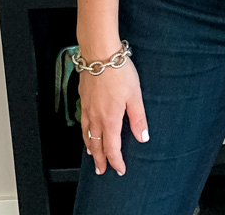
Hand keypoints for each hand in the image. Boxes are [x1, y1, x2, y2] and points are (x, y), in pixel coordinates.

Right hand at [80, 57, 148, 175]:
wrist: (99, 53)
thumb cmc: (119, 72)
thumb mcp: (135, 95)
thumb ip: (138, 118)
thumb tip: (143, 138)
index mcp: (110, 119)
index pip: (112, 147)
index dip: (116, 161)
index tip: (120, 169)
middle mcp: (95, 117)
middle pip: (96, 144)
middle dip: (99, 159)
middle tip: (101, 170)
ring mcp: (87, 107)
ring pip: (86, 134)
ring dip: (89, 147)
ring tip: (91, 154)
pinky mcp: (83, 98)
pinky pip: (82, 121)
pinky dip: (84, 132)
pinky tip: (86, 129)